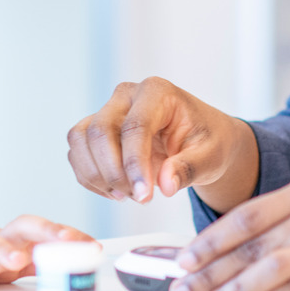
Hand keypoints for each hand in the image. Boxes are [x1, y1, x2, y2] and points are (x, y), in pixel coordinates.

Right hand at [0, 215, 97, 284]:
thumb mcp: (12, 264)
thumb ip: (36, 264)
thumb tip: (69, 269)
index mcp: (19, 240)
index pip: (48, 232)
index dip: (70, 236)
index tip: (93, 247)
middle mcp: (1, 238)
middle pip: (26, 225)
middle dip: (49, 230)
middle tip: (69, 241)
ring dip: (6, 248)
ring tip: (19, 260)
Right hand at [67, 77, 254, 205]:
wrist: (201, 140)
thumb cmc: (208, 142)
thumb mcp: (211, 156)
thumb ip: (190, 168)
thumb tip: (165, 184)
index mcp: (157, 92)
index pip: (135, 126)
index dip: (134, 164)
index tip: (144, 196)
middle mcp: (127, 96)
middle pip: (100, 131)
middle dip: (114, 172)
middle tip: (139, 198)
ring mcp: (108, 110)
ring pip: (81, 140)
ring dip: (97, 175)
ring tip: (127, 195)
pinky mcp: (96, 129)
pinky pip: (78, 153)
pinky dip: (90, 178)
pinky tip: (116, 191)